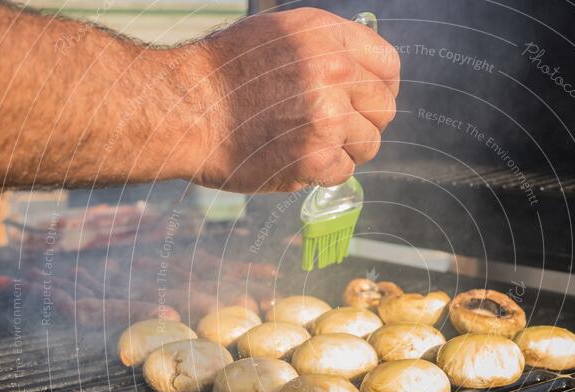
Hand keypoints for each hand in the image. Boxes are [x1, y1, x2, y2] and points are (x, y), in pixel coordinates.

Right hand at [190, 8, 399, 192]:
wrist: (186, 109)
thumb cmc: (221, 75)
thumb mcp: (276, 37)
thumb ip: (322, 51)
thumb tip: (357, 75)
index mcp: (326, 35)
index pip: (388, 66)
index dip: (381, 89)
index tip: (367, 103)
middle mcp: (333, 71)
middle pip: (384, 109)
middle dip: (365, 123)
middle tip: (336, 131)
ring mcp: (327, 115)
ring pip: (369, 144)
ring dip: (345, 151)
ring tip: (309, 146)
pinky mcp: (315, 156)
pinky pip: (343, 172)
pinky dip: (322, 173)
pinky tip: (295, 160)